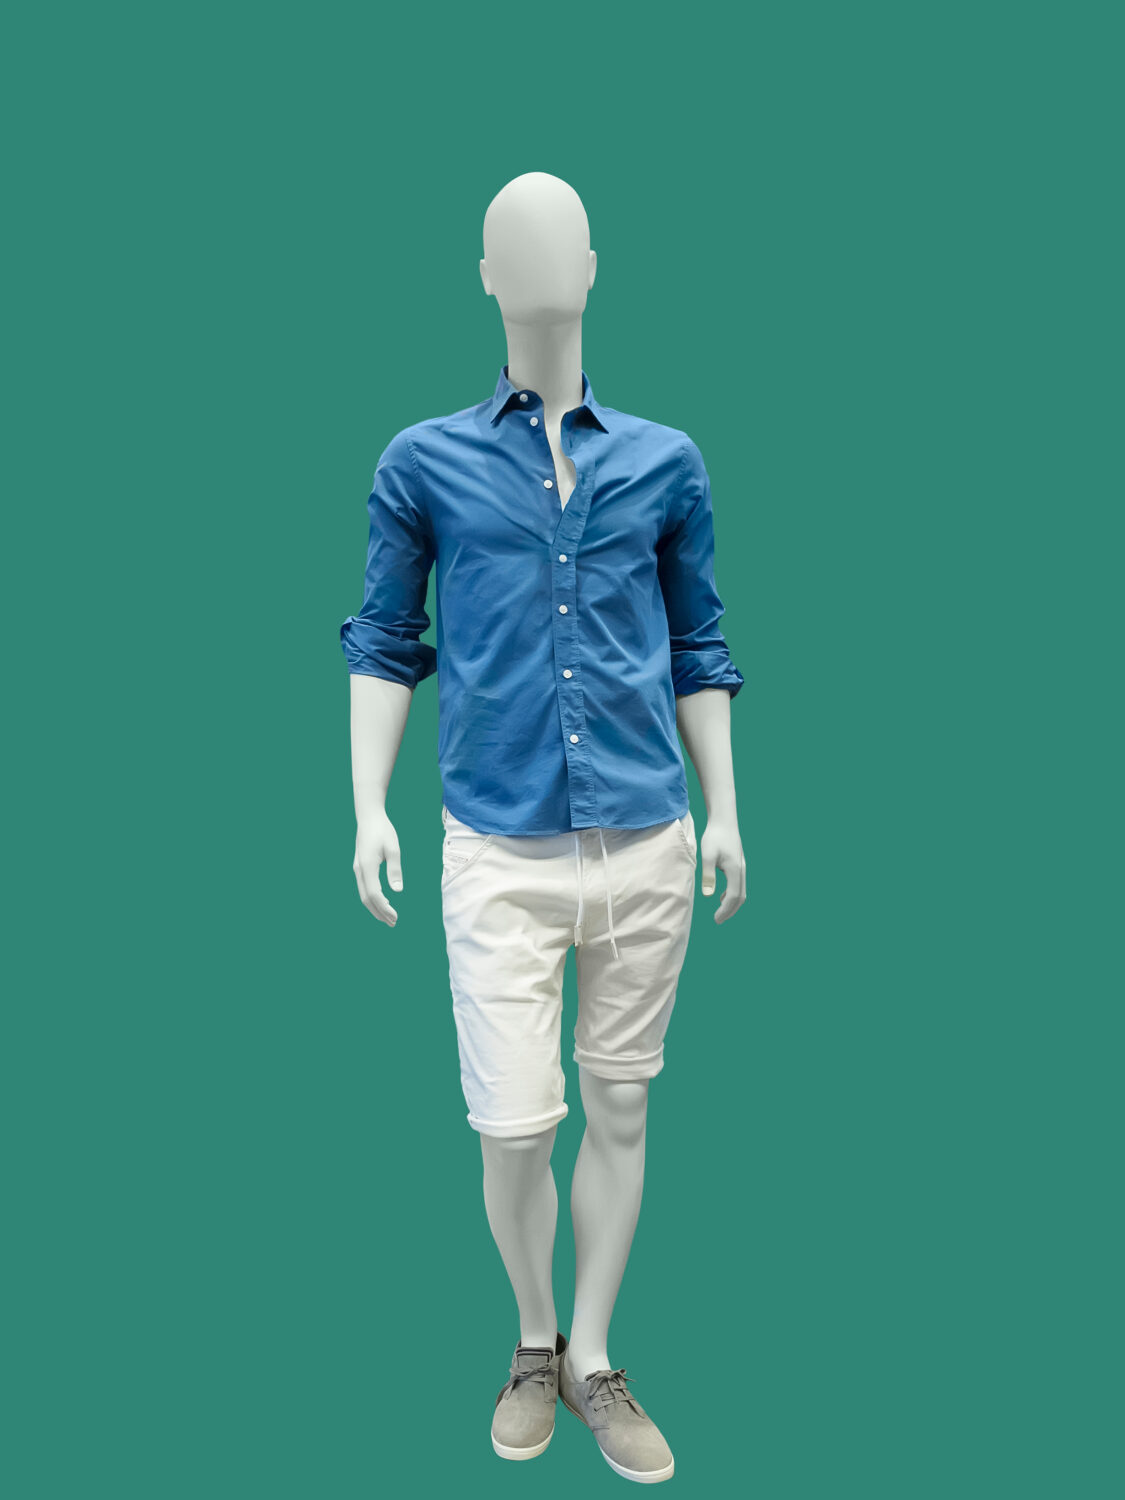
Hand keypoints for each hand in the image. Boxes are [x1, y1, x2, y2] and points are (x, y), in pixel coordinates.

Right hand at [353, 812, 402, 927]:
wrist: (368, 817)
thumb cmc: (383, 831)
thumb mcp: (393, 848)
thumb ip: (395, 869)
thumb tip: (398, 890)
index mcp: (367, 866)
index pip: (374, 894)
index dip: (384, 908)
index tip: (396, 917)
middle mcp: (359, 870)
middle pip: (366, 899)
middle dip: (379, 913)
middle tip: (393, 923)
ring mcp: (357, 869)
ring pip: (363, 895)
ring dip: (375, 908)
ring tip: (388, 917)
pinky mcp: (359, 867)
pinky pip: (364, 888)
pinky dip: (372, 899)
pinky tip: (382, 902)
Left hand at [699, 816, 746, 923]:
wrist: (724, 820)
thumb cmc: (714, 836)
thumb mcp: (707, 856)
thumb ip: (708, 875)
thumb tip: (708, 896)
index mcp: (735, 870)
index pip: (733, 897)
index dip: (725, 910)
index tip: (715, 919)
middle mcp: (742, 870)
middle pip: (741, 897)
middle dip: (730, 911)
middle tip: (718, 920)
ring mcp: (742, 867)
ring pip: (741, 891)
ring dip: (732, 904)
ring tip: (719, 912)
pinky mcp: (739, 864)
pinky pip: (739, 885)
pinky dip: (732, 894)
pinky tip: (720, 896)